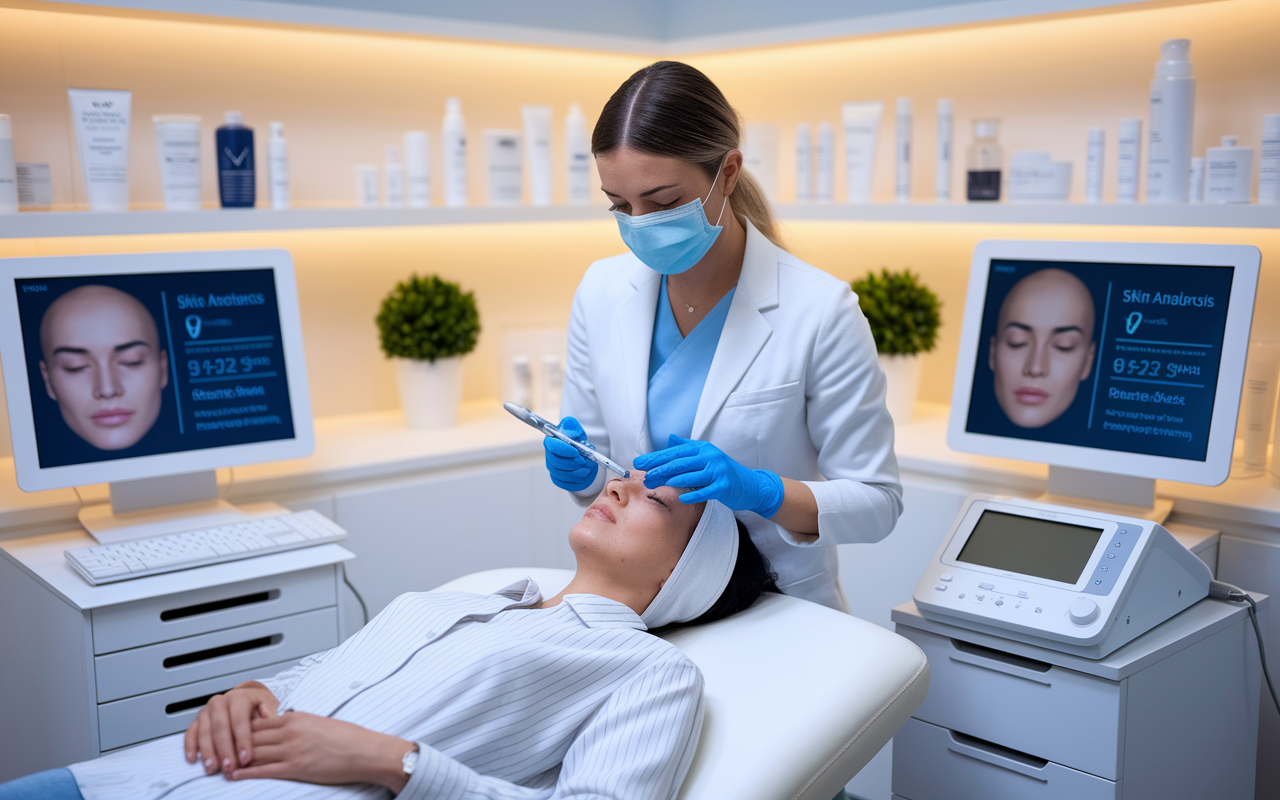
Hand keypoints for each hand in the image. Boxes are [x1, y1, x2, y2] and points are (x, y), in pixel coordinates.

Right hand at [184, 681, 278, 775]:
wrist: (244, 701)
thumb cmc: (257, 708)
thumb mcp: (268, 707)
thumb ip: (269, 714)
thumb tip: (268, 717)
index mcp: (239, 698)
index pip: (240, 721)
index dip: (243, 741)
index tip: (246, 759)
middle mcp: (220, 702)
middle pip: (220, 728)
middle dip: (224, 750)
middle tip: (229, 768)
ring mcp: (206, 711)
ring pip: (204, 732)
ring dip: (208, 752)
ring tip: (213, 769)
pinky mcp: (196, 721)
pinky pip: (190, 733)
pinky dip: (190, 747)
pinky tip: (193, 760)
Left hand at [229, 712, 413, 791]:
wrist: (364, 751)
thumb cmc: (347, 738)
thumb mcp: (318, 723)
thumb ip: (297, 725)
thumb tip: (282, 729)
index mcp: (296, 717)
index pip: (259, 722)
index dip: (240, 729)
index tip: (228, 734)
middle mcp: (291, 732)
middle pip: (252, 737)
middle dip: (232, 743)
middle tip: (216, 749)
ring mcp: (292, 750)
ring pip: (254, 752)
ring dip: (234, 758)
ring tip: (219, 764)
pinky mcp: (296, 768)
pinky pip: (264, 770)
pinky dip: (245, 772)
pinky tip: (234, 775)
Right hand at [544, 416, 597, 491]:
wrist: (585, 459)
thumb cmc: (580, 444)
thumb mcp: (578, 433)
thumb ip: (572, 427)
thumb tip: (568, 426)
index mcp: (552, 442)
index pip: (551, 445)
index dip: (563, 449)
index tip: (576, 450)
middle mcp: (550, 456)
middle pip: (556, 462)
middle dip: (571, 462)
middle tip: (583, 460)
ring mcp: (553, 470)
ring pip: (562, 474)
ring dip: (577, 470)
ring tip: (586, 466)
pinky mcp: (558, 480)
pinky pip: (566, 483)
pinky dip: (577, 479)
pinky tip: (584, 473)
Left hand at [634, 435, 784, 517]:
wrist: (752, 486)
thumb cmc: (725, 473)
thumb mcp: (707, 456)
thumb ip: (688, 448)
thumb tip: (670, 439)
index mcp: (703, 449)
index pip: (676, 452)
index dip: (657, 457)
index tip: (640, 463)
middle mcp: (710, 457)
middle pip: (680, 463)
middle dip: (659, 469)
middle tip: (643, 475)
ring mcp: (718, 471)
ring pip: (690, 475)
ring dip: (671, 480)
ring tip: (655, 483)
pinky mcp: (724, 486)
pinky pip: (705, 491)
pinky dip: (693, 495)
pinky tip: (682, 498)